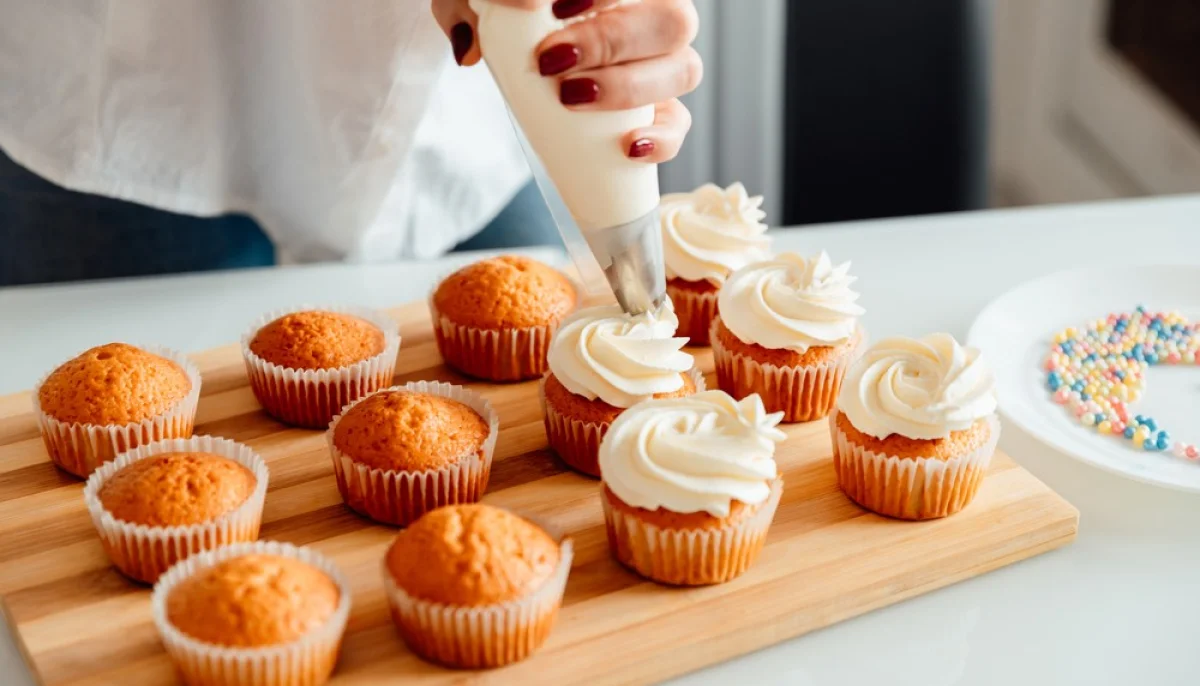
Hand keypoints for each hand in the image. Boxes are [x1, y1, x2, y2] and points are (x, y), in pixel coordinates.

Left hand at [430, 0, 700, 162]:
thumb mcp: (471, 2)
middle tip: (552, 60)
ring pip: (683, 70)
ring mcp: (662, 67)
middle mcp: (654, 18)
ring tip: (570, 97)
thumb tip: (472, 47)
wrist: (514, 60)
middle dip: (612, 41)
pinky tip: (629, 147)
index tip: (555, 10)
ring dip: (630, 86)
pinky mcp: (659, 116)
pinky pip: (678, 127)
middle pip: (673, 20)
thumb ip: (465, 7)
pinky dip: (662, 139)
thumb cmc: (504, 16)